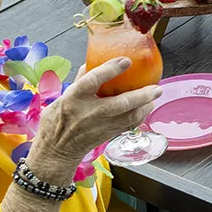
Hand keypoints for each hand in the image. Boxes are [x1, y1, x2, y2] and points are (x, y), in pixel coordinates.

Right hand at [27, 60, 162, 183]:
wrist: (56, 150)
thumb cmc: (57, 121)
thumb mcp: (63, 96)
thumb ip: (81, 79)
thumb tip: (92, 60)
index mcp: (74, 98)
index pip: (92, 81)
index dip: (110, 70)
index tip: (126, 61)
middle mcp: (88, 113)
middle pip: (120, 103)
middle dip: (141, 95)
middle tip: (155, 87)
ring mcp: (99, 126)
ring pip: (128, 117)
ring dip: (145, 107)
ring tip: (154, 96)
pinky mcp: (107, 136)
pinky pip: (128, 126)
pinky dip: (139, 116)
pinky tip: (145, 108)